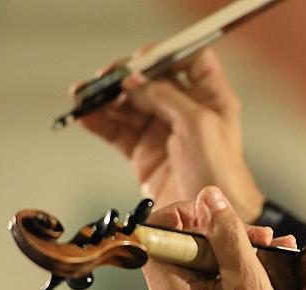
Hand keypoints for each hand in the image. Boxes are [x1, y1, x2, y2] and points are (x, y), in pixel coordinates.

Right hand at [74, 48, 264, 222]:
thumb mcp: (199, 124)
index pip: (189, 62)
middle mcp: (186, 112)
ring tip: (84, 96)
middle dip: (125, 78)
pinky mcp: (145, 154)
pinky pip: (117, 131)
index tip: (141, 61)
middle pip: (150, 81)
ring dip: (105, 98)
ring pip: (129, 104)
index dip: (165, 56)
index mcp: (210, 99)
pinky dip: (99, 121)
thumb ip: (166, 96)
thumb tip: (134, 80)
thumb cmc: (221, 173)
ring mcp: (163, 132)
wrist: (212, 218)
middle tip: (105, 80)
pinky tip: (86, 115)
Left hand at [141, 186, 297, 289]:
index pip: (159, 230)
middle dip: (224, 233)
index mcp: (167, 288)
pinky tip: (266, 272)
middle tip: (263, 236)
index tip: (222, 214)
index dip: (190, 213)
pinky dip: (233, 275)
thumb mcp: (246, 280)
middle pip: (184, 246)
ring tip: (275, 251)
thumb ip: (227, 233)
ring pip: (200, 265)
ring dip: (236, 253)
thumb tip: (209, 195)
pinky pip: (206, 285)